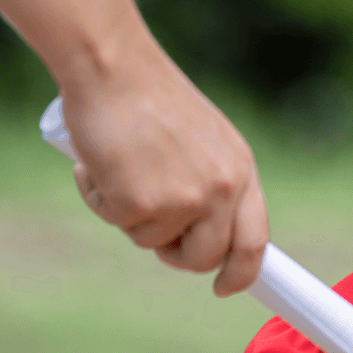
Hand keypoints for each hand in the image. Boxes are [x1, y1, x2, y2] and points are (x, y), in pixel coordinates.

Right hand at [61, 39, 268, 295]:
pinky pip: (117, 224)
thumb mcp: (203, 138)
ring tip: (121, 166)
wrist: (113, 66)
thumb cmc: (149, 95)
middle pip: (205, 257)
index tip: (225, 286)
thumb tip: (202, 233)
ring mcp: (184, 200)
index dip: (241, 271)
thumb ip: (213, 180)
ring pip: (154, 242)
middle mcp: (222, 188)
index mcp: (240, 168)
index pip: (255, 239)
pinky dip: (99, 198)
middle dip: (175, 254)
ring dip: (131, 215)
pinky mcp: (141, 204)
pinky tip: (97, 161)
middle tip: (149, 225)